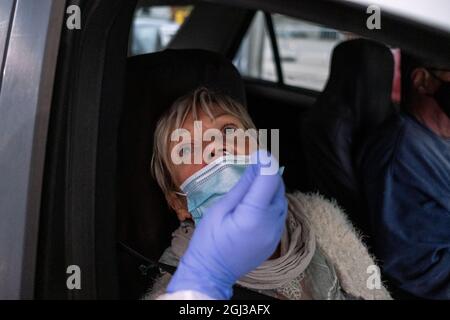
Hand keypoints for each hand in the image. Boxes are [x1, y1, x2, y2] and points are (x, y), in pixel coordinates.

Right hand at [167, 150, 287, 298]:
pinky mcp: (275, 239)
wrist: (211, 273)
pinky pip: (279, 214)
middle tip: (252, 167)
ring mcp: (275, 233)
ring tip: (251, 186)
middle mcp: (271, 223)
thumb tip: (256, 165)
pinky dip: (270, 203)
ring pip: (281, 200)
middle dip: (268, 174)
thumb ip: (242, 187)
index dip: (266, 162)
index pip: (270, 179)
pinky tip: (255, 203)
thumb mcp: (220, 209)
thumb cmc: (208, 240)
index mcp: (254, 215)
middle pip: (278, 188)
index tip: (258, 153)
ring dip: (270, 188)